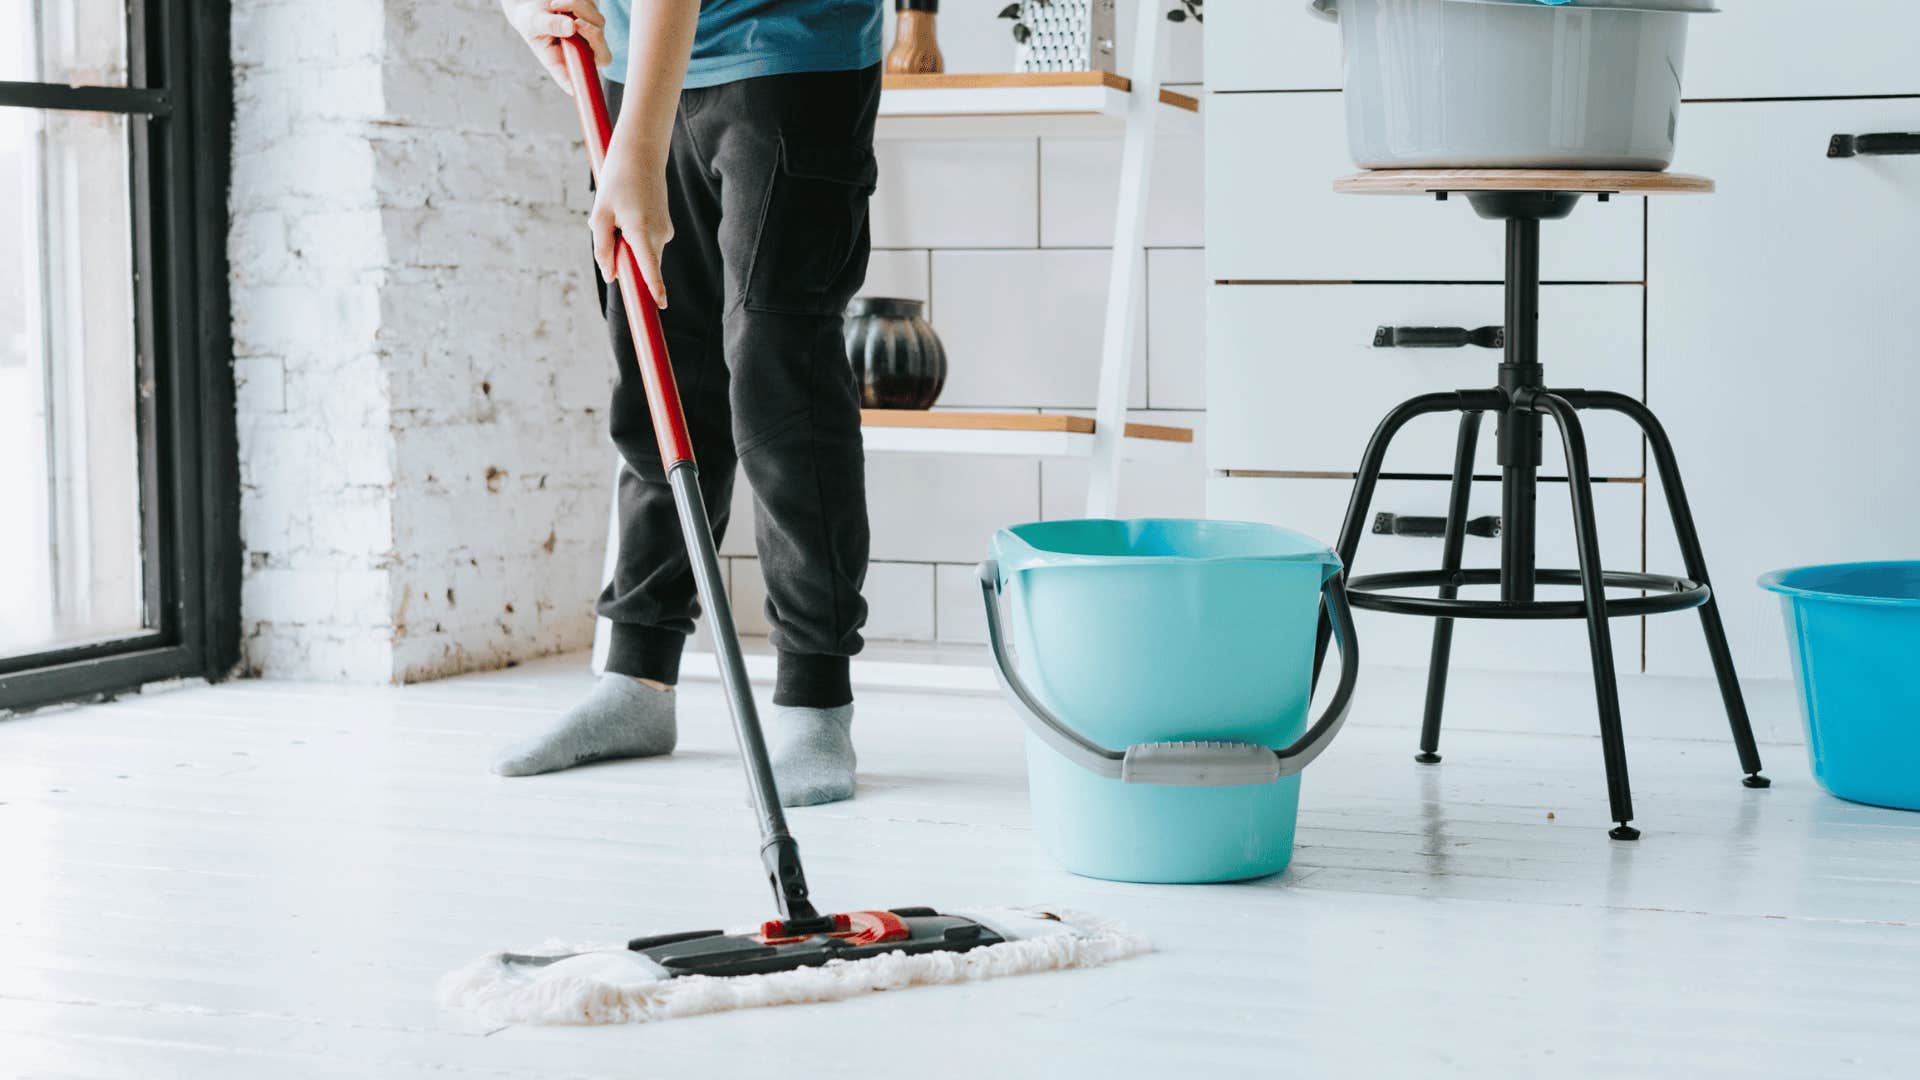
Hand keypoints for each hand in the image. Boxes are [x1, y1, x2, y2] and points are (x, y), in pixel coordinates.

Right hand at [502, 0, 610, 94]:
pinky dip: (579, 2)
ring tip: (555, 5)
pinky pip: (594, 10)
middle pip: (604, 57)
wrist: (533, 1)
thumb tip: (570, 27)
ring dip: (578, 10)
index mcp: (563, 63)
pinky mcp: (593, 19)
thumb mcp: (533, 22)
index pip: (577, 82)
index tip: (578, 85)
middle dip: (593, 37)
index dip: (583, 85)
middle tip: (576, 22)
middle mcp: (580, 53)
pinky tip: (563, 2)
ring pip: (598, 24)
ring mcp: (590, 36)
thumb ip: (549, 25)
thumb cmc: (530, 18)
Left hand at [591, 144, 672, 308]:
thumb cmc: (617, 181)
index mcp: (640, 229)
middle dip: (623, 258)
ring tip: (619, 212)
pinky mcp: (665, 228)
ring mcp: (664, 231)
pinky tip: (628, 210)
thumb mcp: (600, 214)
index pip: (649, 265)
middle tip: (610, 227)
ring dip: (626, 244)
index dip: (654, 287)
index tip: (661, 305)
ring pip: (642, 253)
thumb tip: (610, 275)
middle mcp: (658, 233)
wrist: (641, 154)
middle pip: (641, 264)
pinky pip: (646, 244)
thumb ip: (602, 247)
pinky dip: (633, 236)